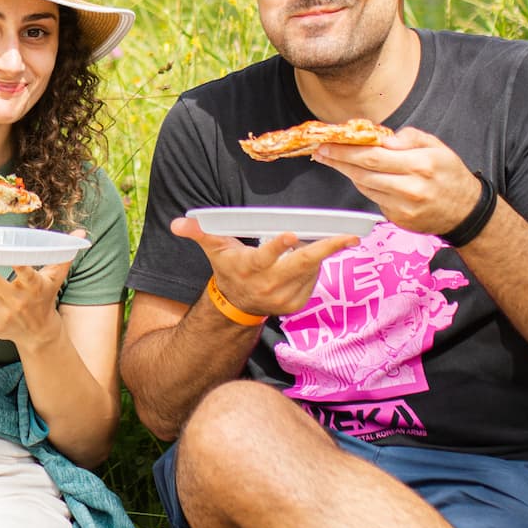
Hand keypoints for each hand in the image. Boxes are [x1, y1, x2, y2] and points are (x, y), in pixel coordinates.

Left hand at [0, 259, 72, 348]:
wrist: (39, 334)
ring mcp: (4, 315)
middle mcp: (18, 301)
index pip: (24, 272)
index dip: (16, 263)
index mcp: (34, 286)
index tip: (8, 254)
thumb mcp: (55, 277)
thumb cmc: (45, 299)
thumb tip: (80, 233)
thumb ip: (63, 253)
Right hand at [171, 214, 361, 317]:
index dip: (279, 247)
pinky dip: (314, 266)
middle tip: (349, 237)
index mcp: (251, 267)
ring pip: (311, 269)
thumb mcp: (214, 248)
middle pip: (302, 264)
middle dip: (327, 249)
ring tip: (325, 239)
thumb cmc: (229, 267)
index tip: (291, 235)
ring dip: (320, 253)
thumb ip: (199, 232)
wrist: (237, 305)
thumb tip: (178, 223)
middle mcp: (270, 284)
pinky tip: (310, 258)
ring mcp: (285, 296)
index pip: (266, 256)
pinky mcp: (297, 303)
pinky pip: (313, 279)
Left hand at [312, 126, 483, 235]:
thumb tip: (382, 138)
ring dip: (348, 173)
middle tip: (320, 151)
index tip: (328, 143)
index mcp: (420, 164)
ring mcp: (404, 207)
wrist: (466, 211)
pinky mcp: (399, 220)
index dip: (345, 150)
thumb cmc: (449, 175)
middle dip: (338, 160)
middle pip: (363, 172)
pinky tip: (361, 175)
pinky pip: (374, 199)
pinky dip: (365, 186)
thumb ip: (409, 137)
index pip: (372, 155)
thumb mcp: (436, 146)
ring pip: (365, 187)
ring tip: (335, 160)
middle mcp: (410, 188)